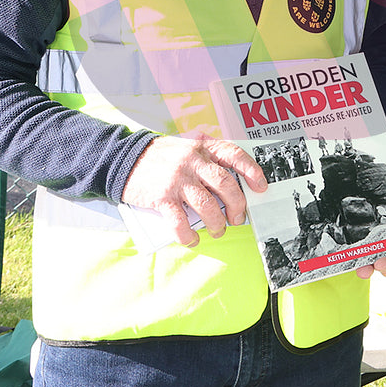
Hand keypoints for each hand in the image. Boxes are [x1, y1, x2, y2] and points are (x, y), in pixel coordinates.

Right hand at [120, 134, 266, 246]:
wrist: (124, 159)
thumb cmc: (160, 157)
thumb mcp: (187, 148)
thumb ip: (206, 160)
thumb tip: (229, 187)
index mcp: (202, 147)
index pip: (234, 155)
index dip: (251, 171)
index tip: (260, 187)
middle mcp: (193, 161)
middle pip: (225, 184)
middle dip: (237, 205)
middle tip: (237, 218)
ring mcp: (178, 179)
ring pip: (207, 204)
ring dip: (216, 222)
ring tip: (217, 230)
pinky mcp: (162, 197)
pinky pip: (180, 221)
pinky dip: (188, 234)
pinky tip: (192, 238)